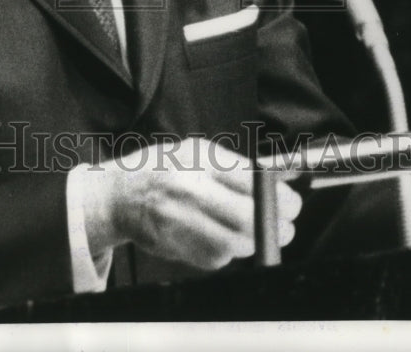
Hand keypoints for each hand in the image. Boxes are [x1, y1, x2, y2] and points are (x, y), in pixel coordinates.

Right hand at [82, 137, 301, 270]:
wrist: (118, 195)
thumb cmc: (163, 169)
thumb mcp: (197, 152)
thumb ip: (236, 167)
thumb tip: (280, 178)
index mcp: (198, 160)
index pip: (252, 181)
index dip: (279, 196)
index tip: (291, 202)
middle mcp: (189, 190)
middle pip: (248, 218)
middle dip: (278, 226)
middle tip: (288, 226)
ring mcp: (181, 222)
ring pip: (237, 243)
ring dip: (254, 241)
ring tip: (253, 230)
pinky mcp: (177, 249)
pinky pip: (218, 257)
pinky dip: (228, 251)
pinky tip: (220, 236)